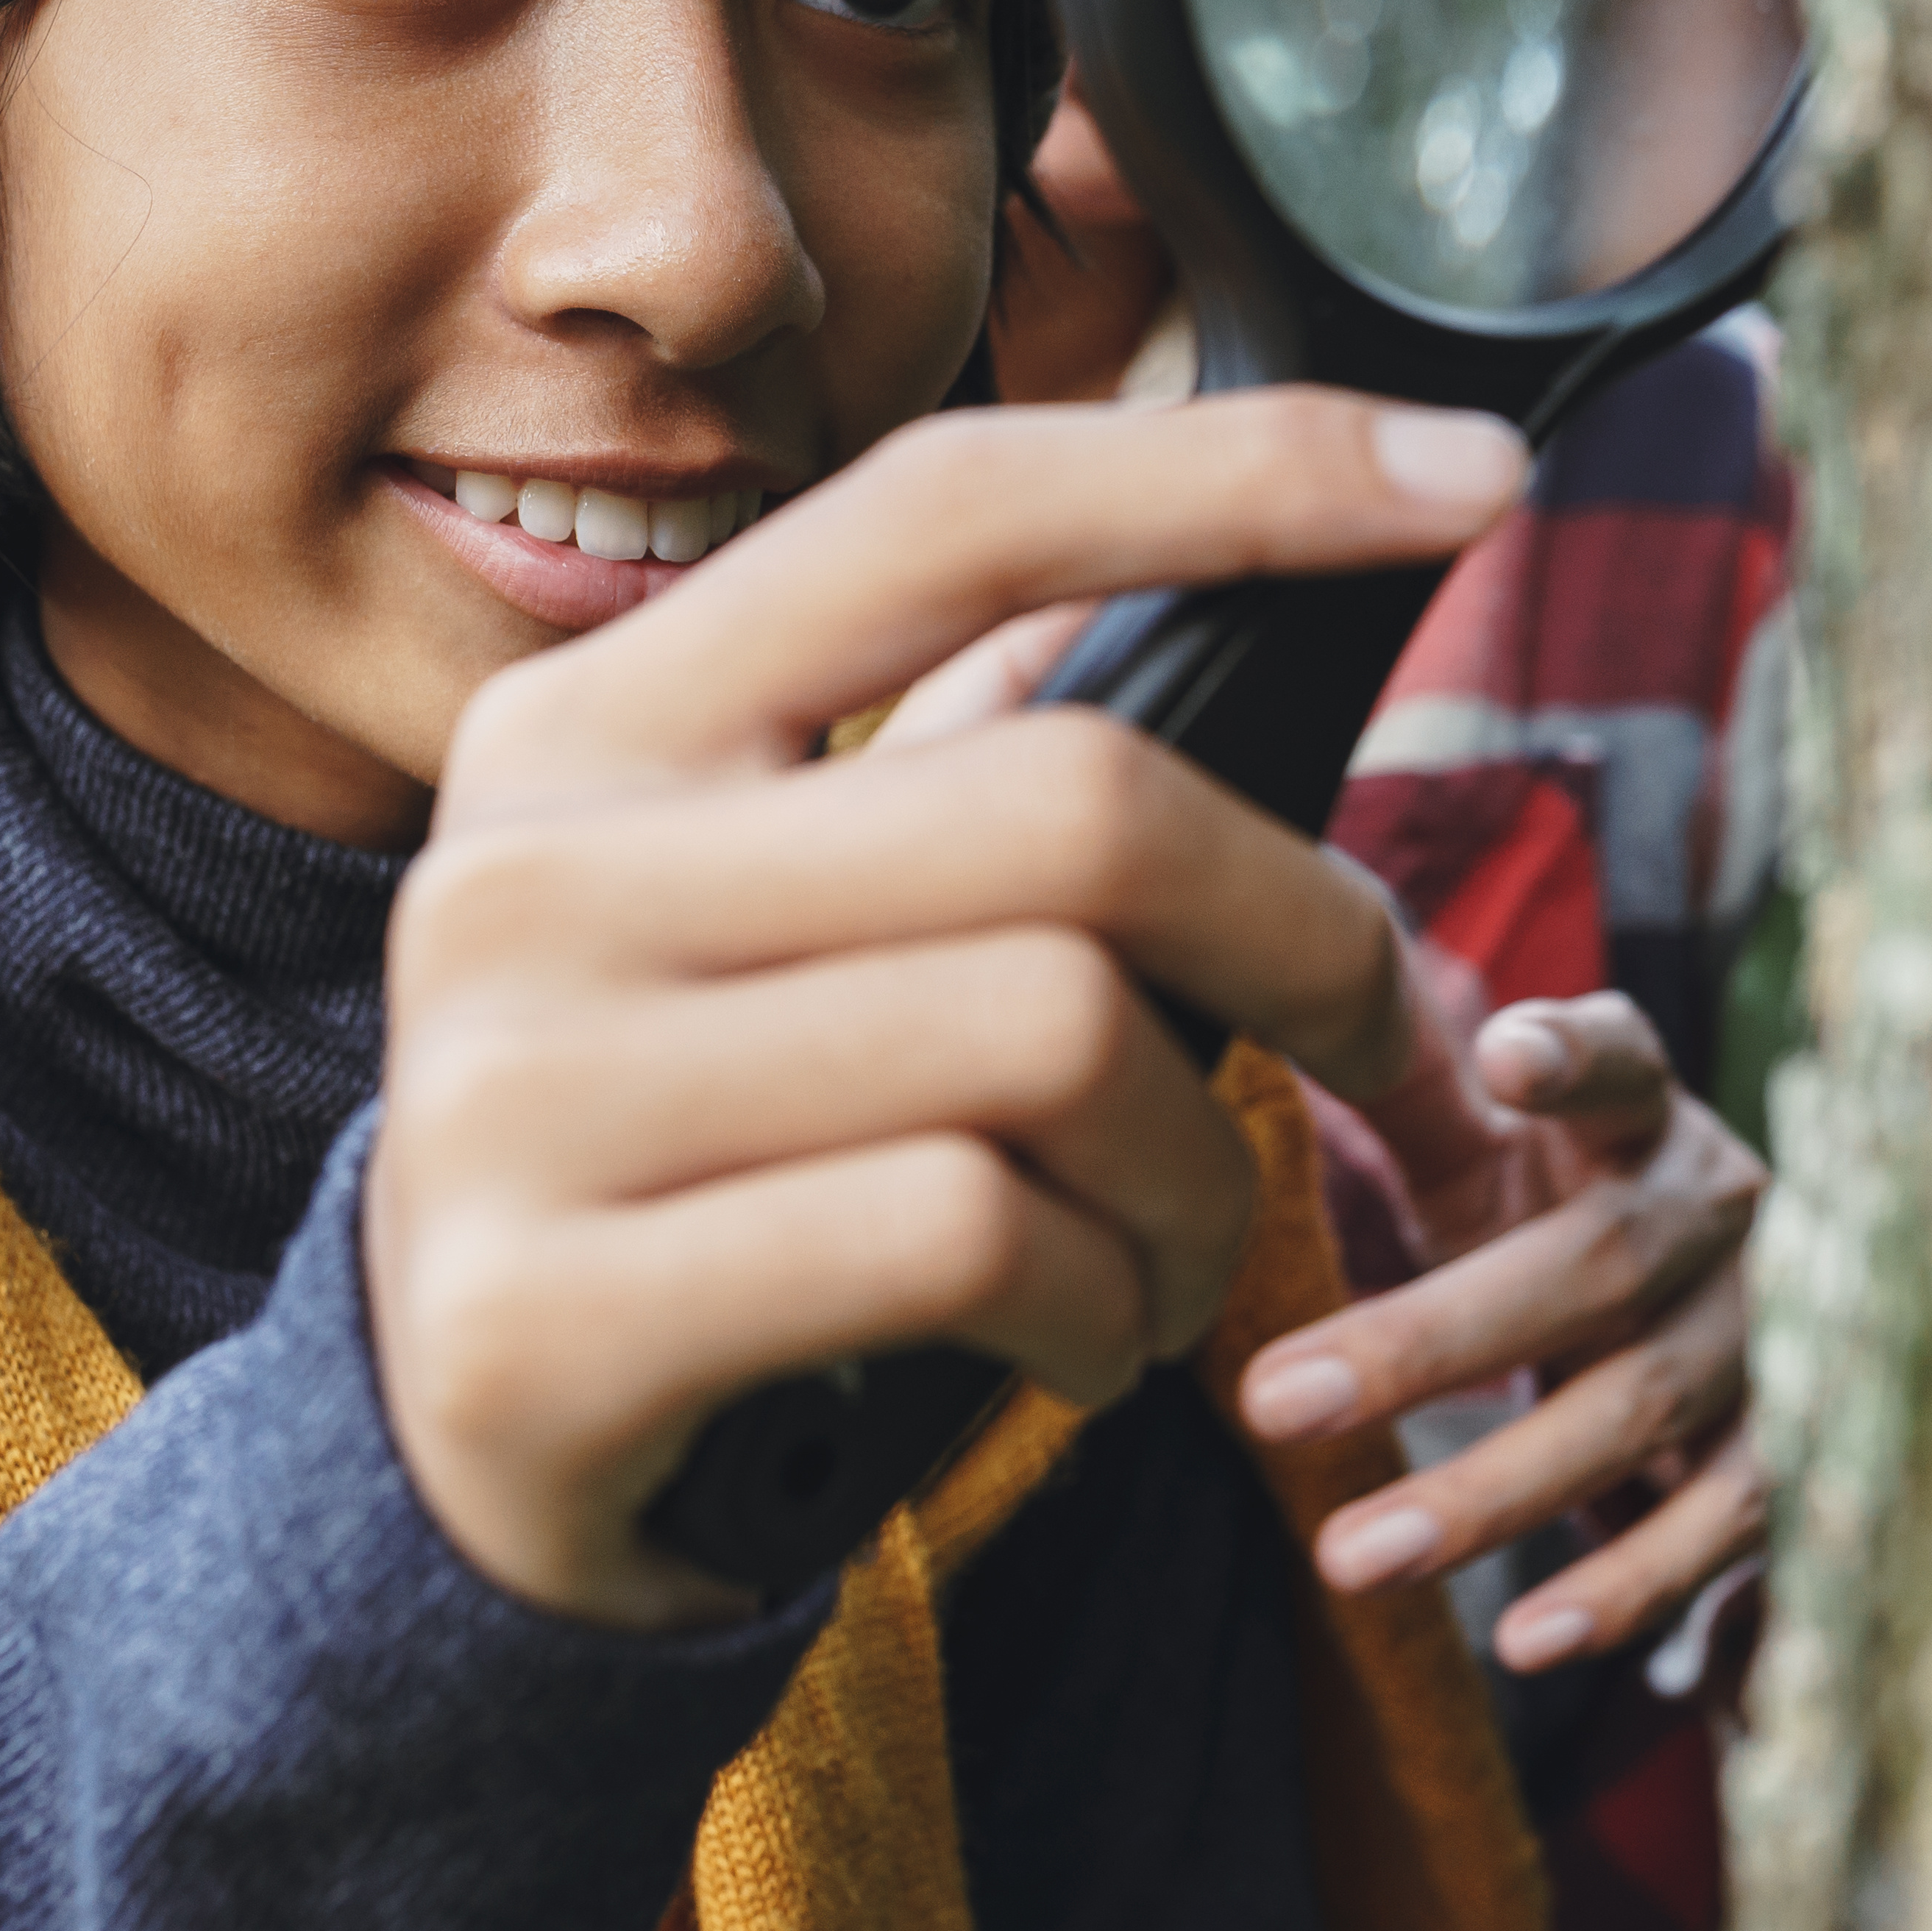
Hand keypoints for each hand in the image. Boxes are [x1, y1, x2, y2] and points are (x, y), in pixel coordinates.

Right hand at [363, 394, 1527, 1627]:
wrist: (453, 1458)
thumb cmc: (704, 1146)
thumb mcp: (769, 912)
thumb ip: (943, 751)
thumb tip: (1207, 559)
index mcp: (596, 721)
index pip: (949, 512)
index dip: (1237, 473)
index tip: (1478, 473)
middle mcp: (529, 871)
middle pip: (1074, 807)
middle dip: (1304, 935)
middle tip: (1368, 1037)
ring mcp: (516, 1094)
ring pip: (1058, 1040)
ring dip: (1206, 1178)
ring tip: (1178, 1245)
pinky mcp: (551, 1317)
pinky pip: (972, 1239)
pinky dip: (1104, 1305)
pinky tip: (1082, 1343)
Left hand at [1234, 989, 1768, 1672]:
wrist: (1720, 1321)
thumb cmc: (1565, 1212)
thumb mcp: (1492, 1150)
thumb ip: (1409, 1089)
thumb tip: (1278, 993)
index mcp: (1645, 1117)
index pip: (1624, 1061)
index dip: (1573, 1056)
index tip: (1503, 1057)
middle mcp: (1725, 1214)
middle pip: (1592, 1267)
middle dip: (1429, 1344)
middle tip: (1272, 1404)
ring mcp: (1769, 1339)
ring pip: (1638, 1411)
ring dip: (1495, 1492)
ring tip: (1349, 1557)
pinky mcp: (1789, 1456)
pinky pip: (1712, 1527)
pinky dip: (1623, 1587)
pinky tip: (1522, 1640)